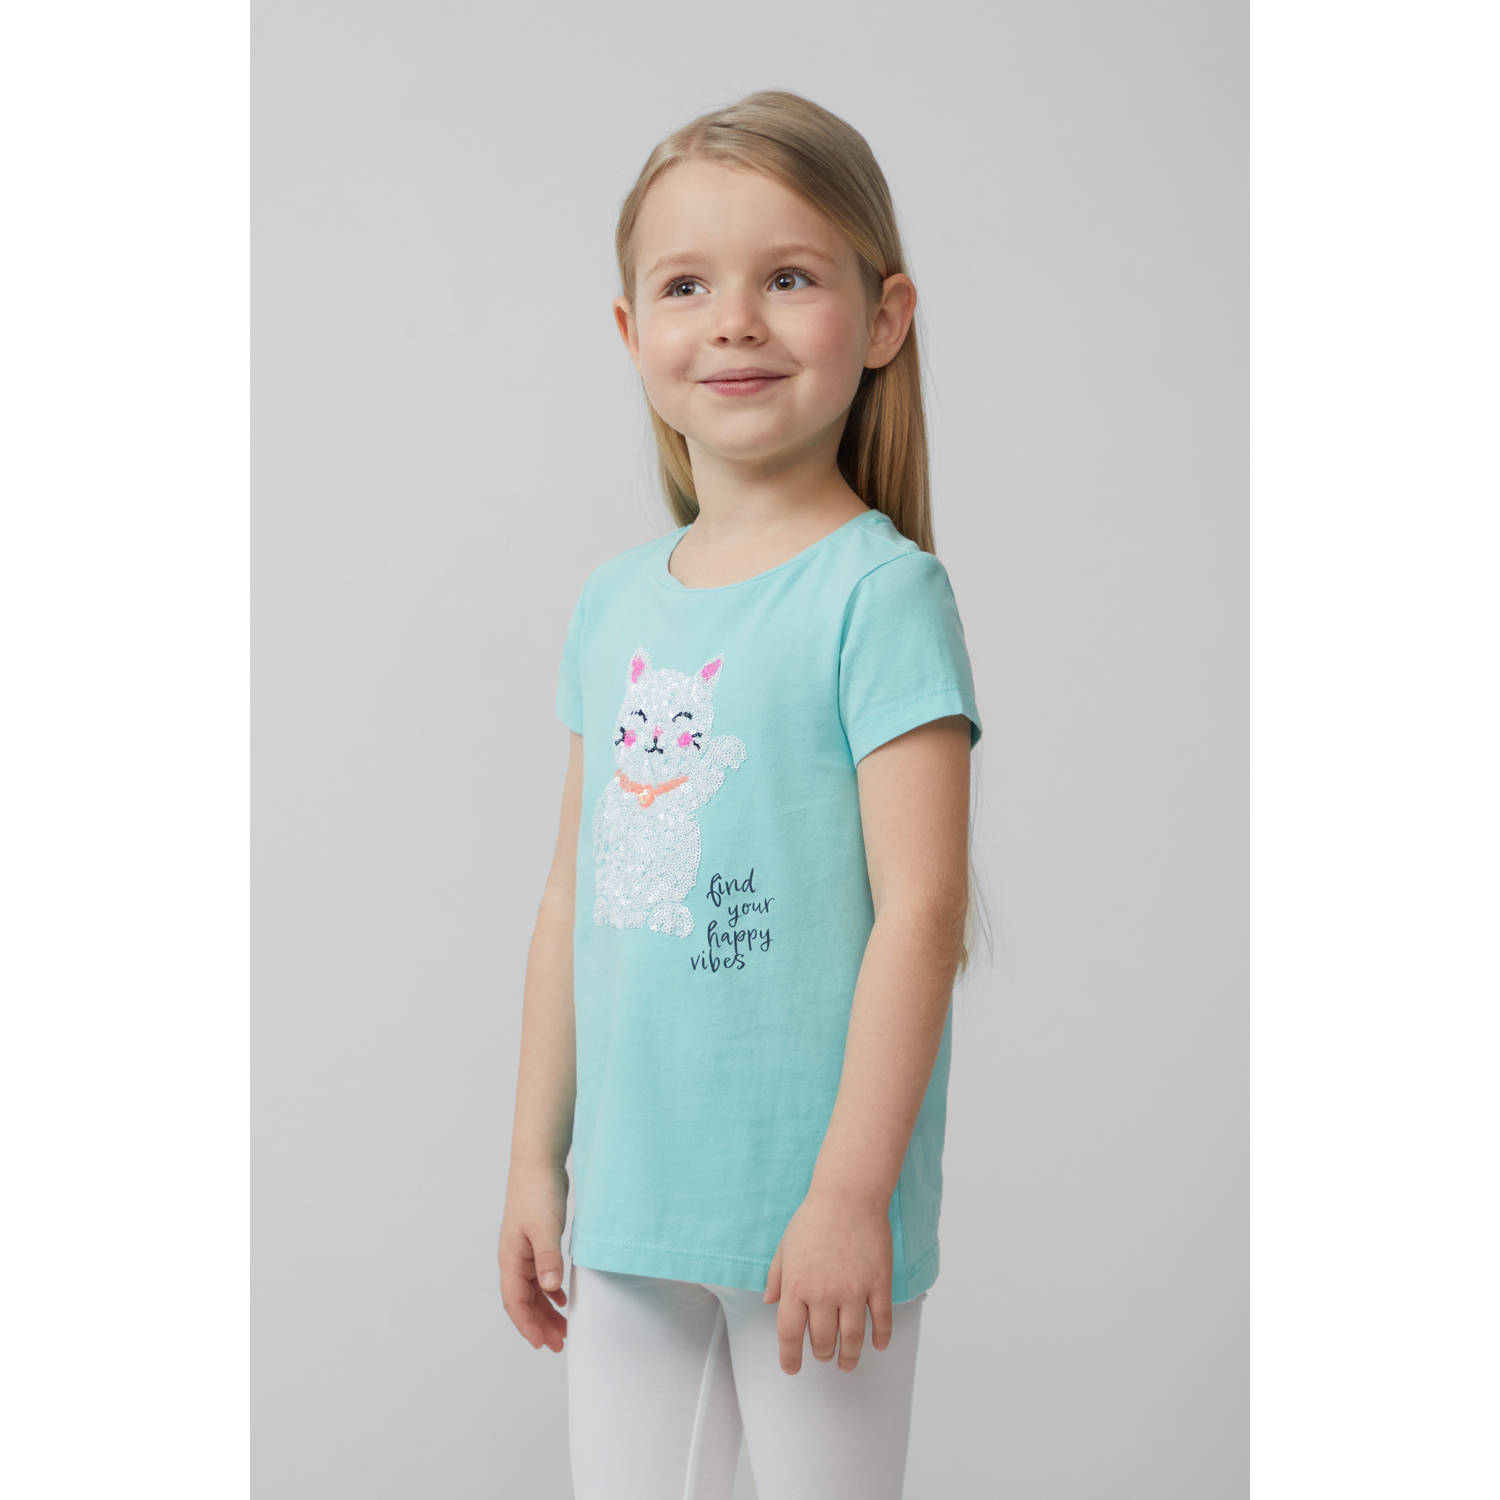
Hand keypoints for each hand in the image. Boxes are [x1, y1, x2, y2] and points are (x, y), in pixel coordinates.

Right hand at [498, 1159, 569, 1352]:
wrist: (538, 1161)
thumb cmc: (538, 1192)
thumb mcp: (546, 1228)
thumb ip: (548, 1259)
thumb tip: (550, 1290)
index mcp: (510, 1258)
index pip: (515, 1302)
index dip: (528, 1326)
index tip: (544, 1344)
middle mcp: (514, 1258)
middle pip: (523, 1301)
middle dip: (539, 1324)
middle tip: (559, 1343)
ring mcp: (524, 1249)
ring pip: (532, 1290)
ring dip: (546, 1310)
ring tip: (564, 1327)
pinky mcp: (536, 1241)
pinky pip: (539, 1275)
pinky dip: (550, 1290)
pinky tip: (563, 1297)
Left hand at [762, 1183, 893, 1373]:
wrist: (848, 1196)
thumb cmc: (814, 1218)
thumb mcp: (785, 1246)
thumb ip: (776, 1276)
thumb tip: (769, 1302)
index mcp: (796, 1286)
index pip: (789, 1334)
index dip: (790, 1357)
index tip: (792, 1368)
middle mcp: (823, 1294)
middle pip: (822, 1340)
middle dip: (821, 1354)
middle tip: (823, 1356)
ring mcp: (853, 1291)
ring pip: (852, 1339)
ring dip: (848, 1356)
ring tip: (847, 1363)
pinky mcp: (878, 1284)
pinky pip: (881, 1321)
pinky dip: (881, 1338)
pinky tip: (878, 1345)